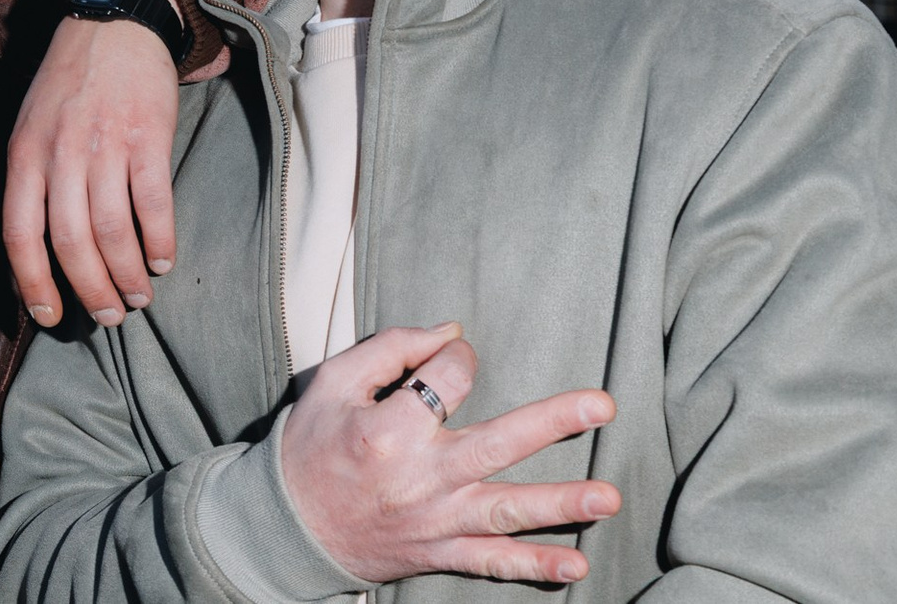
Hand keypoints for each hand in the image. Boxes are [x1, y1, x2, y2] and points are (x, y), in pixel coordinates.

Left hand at [4, 15, 179, 328]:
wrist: (113, 23)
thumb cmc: (68, 84)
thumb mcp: (29, 125)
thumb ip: (31, 180)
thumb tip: (38, 253)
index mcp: (24, 153)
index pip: (20, 235)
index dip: (33, 284)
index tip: (49, 317)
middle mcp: (60, 152)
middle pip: (70, 242)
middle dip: (90, 290)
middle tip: (107, 315)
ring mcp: (105, 144)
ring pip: (112, 231)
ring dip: (128, 275)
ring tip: (138, 296)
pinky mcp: (148, 136)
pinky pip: (153, 203)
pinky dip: (160, 240)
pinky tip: (164, 259)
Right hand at [283, 324, 619, 584]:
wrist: (287, 527)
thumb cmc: (311, 446)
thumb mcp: (333, 382)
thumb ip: (392, 348)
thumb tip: (452, 331)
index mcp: (389, 429)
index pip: (449, 377)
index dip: (457, 355)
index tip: (451, 354)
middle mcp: (419, 477)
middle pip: (497, 444)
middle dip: (553, 422)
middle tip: (603, 405)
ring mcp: (434, 521)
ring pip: (506, 511)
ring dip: (560, 503)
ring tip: (609, 496)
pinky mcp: (438, 553)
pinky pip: (492, 564)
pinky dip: (535, 566)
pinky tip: (576, 564)